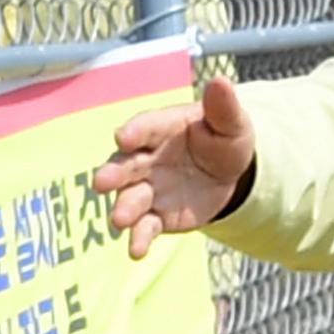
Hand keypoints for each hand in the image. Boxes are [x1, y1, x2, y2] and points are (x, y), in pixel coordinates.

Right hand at [95, 75, 260, 255]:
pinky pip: (145, 227)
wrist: (230, 175)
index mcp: (162, 128)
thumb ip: (223, 108)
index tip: (123, 137)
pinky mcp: (157, 215)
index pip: (145, 127)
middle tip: (101, 183)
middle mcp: (147, 158)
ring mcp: (149, 188)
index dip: (135, 131)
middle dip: (113, 173)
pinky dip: (139, 239)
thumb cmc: (224, 140)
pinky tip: (135, 251)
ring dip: (123, 208)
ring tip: (119, 220)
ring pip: (131, 198)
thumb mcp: (231, 124)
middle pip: (126, 164)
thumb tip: (221, 81)